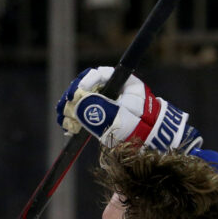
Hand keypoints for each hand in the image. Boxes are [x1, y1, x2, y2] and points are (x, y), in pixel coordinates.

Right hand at [55, 66, 202, 152]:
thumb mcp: (124, 117)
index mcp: (123, 83)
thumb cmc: (144, 127)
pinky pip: (83, 114)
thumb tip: (77, 103)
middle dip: (73, 97)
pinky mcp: (100, 117)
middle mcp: (113, 91)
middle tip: (64, 106)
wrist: (153, 143)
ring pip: (82, 101)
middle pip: (86, 87)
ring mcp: (105, 104)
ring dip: (70, 110)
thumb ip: (102, 109)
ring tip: (64, 121)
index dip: (86, 81)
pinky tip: (68, 128)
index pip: (101, 74)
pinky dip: (73, 120)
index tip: (76, 93)